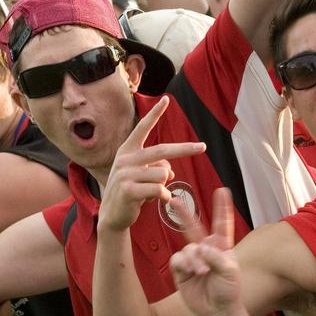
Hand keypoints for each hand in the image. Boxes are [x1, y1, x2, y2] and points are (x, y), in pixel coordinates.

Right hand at [97, 96, 204, 232]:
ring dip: (164, 185)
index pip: (143, 128)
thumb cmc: (131, 192)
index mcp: (128, 150)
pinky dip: (162, 197)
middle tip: (203, 146)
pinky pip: (159, 190)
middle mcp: (125, 159)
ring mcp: (125, 174)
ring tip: (151, 193)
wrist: (113, 215)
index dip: (155, 114)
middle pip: (162, 150)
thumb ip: (156, 167)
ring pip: (163, 174)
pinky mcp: (128, 190)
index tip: (166, 99)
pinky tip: (151, 201)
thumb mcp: (142, 176)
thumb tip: (170, 172)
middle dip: (185, 148)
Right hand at [170, 187, 241, 315]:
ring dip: (194, 259)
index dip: (222, 207)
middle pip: (194, 226)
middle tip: (174, 199)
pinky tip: (189, 272)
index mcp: (221, 246)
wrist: (216, 311)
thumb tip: (200, 248)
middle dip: (185, 213)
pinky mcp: (180, 269)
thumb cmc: (228, 290)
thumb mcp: (230, 271)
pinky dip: (184, 264)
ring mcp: (192, 258)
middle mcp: (206, 248)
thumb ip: (216, 256)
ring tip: (201, 272)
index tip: (222, 190)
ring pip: (188, 248)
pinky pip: (178, 260)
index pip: (222, 223)